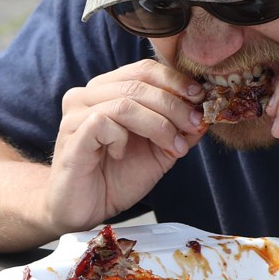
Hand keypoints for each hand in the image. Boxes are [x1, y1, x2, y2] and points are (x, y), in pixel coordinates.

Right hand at [46, 59, 205, 233]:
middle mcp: (89, 94)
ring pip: (125, 103)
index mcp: (109, 90)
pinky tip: (122, 154)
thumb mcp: (159, 151)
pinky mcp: (71, 135)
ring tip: (173, 146)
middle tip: (194, 125)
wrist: (84, 210)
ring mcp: (76, 113)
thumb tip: (207, 112)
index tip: (200, 97)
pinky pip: (103, 122)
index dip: (175, 80)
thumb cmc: (117, 176)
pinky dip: (122, 138)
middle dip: (174, 106)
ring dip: (158, 124)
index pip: (144, 70)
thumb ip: (179, 129)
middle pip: (139, 84)